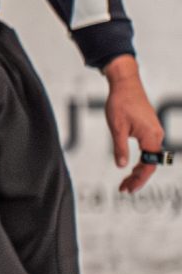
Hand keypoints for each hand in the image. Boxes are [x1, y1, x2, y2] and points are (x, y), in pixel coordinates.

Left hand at [102, 55, 166, 194]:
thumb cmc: (120, 103)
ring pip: (150, 157)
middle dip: (138, 178)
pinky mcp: (150, 128)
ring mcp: (155, 131)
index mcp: (151, 136)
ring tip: (126, 181)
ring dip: (139, 170)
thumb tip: (121, 167)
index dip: (139, 179)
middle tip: (124, 189)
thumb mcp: (116, 128)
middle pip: (151, 163)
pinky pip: (148, 149)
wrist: (126, 84)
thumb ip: (120, 148)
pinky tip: (131, 166)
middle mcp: (157, 135)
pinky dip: (140, 160)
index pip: (149, 165)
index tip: (127, 189)